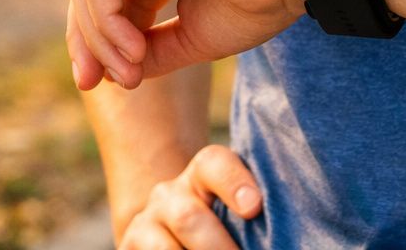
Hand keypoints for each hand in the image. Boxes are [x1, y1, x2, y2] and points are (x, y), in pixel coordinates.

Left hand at [67, 0, 303, 90]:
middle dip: (88, 41)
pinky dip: (107, 23)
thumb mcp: (195, 34)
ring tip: (131, 73)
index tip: (112, 82)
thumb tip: (116, 75)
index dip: (102, 39)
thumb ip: (153, 48)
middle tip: (92, 85)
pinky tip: (135, 51)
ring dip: (102, 39)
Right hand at [118, 145, 260, 248]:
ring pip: (165, 249)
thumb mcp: (234, 212)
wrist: (170, 233)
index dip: (233, 182)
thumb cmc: (222, 225)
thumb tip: (279, 234)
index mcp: (202, 174)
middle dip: (219, 249)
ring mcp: (144, 224)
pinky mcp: (127, 248)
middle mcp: (168, 195)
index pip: (214, 165)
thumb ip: (248, 212)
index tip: (254, 208)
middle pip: (189, 218)